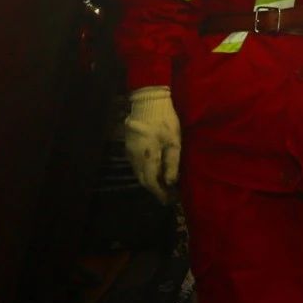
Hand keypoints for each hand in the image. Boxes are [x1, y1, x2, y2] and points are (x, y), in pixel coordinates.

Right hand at [125, 85, 180, 203]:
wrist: (148, 102)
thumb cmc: (164, 120)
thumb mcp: (174, 141)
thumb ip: (172, 163)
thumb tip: (170, 183)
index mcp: (146, 157)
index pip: (150, 182)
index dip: (160, 193)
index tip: (170, 201)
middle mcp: (134, 157)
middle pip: (143, 180)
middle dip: (155, 189)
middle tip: (168, 196)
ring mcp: (129, 151)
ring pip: (138, 173)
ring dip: (150, 181)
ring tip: (163, 185)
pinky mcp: (129, 146)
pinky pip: (136, 165)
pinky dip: (145, 171)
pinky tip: (155, 170)